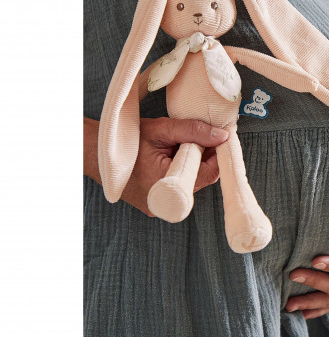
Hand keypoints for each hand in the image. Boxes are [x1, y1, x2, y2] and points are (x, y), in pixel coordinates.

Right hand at [84, 116, 228, 216]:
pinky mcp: (158, 205)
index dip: (216, 154)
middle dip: (204, 157)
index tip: (217, 137)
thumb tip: (222, 136)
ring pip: (191, 184)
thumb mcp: (161, 129)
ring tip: (178, 147)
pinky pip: (179, 189)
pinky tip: (170, 159)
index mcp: (166, 184)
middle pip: (201, 179)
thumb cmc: (127, 140)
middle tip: (194, 138)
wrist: (97, 155)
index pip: (209, 173)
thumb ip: (193, 131)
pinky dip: (181, 173)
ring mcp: (161, 207)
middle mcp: (165, 202)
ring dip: (192, 165)